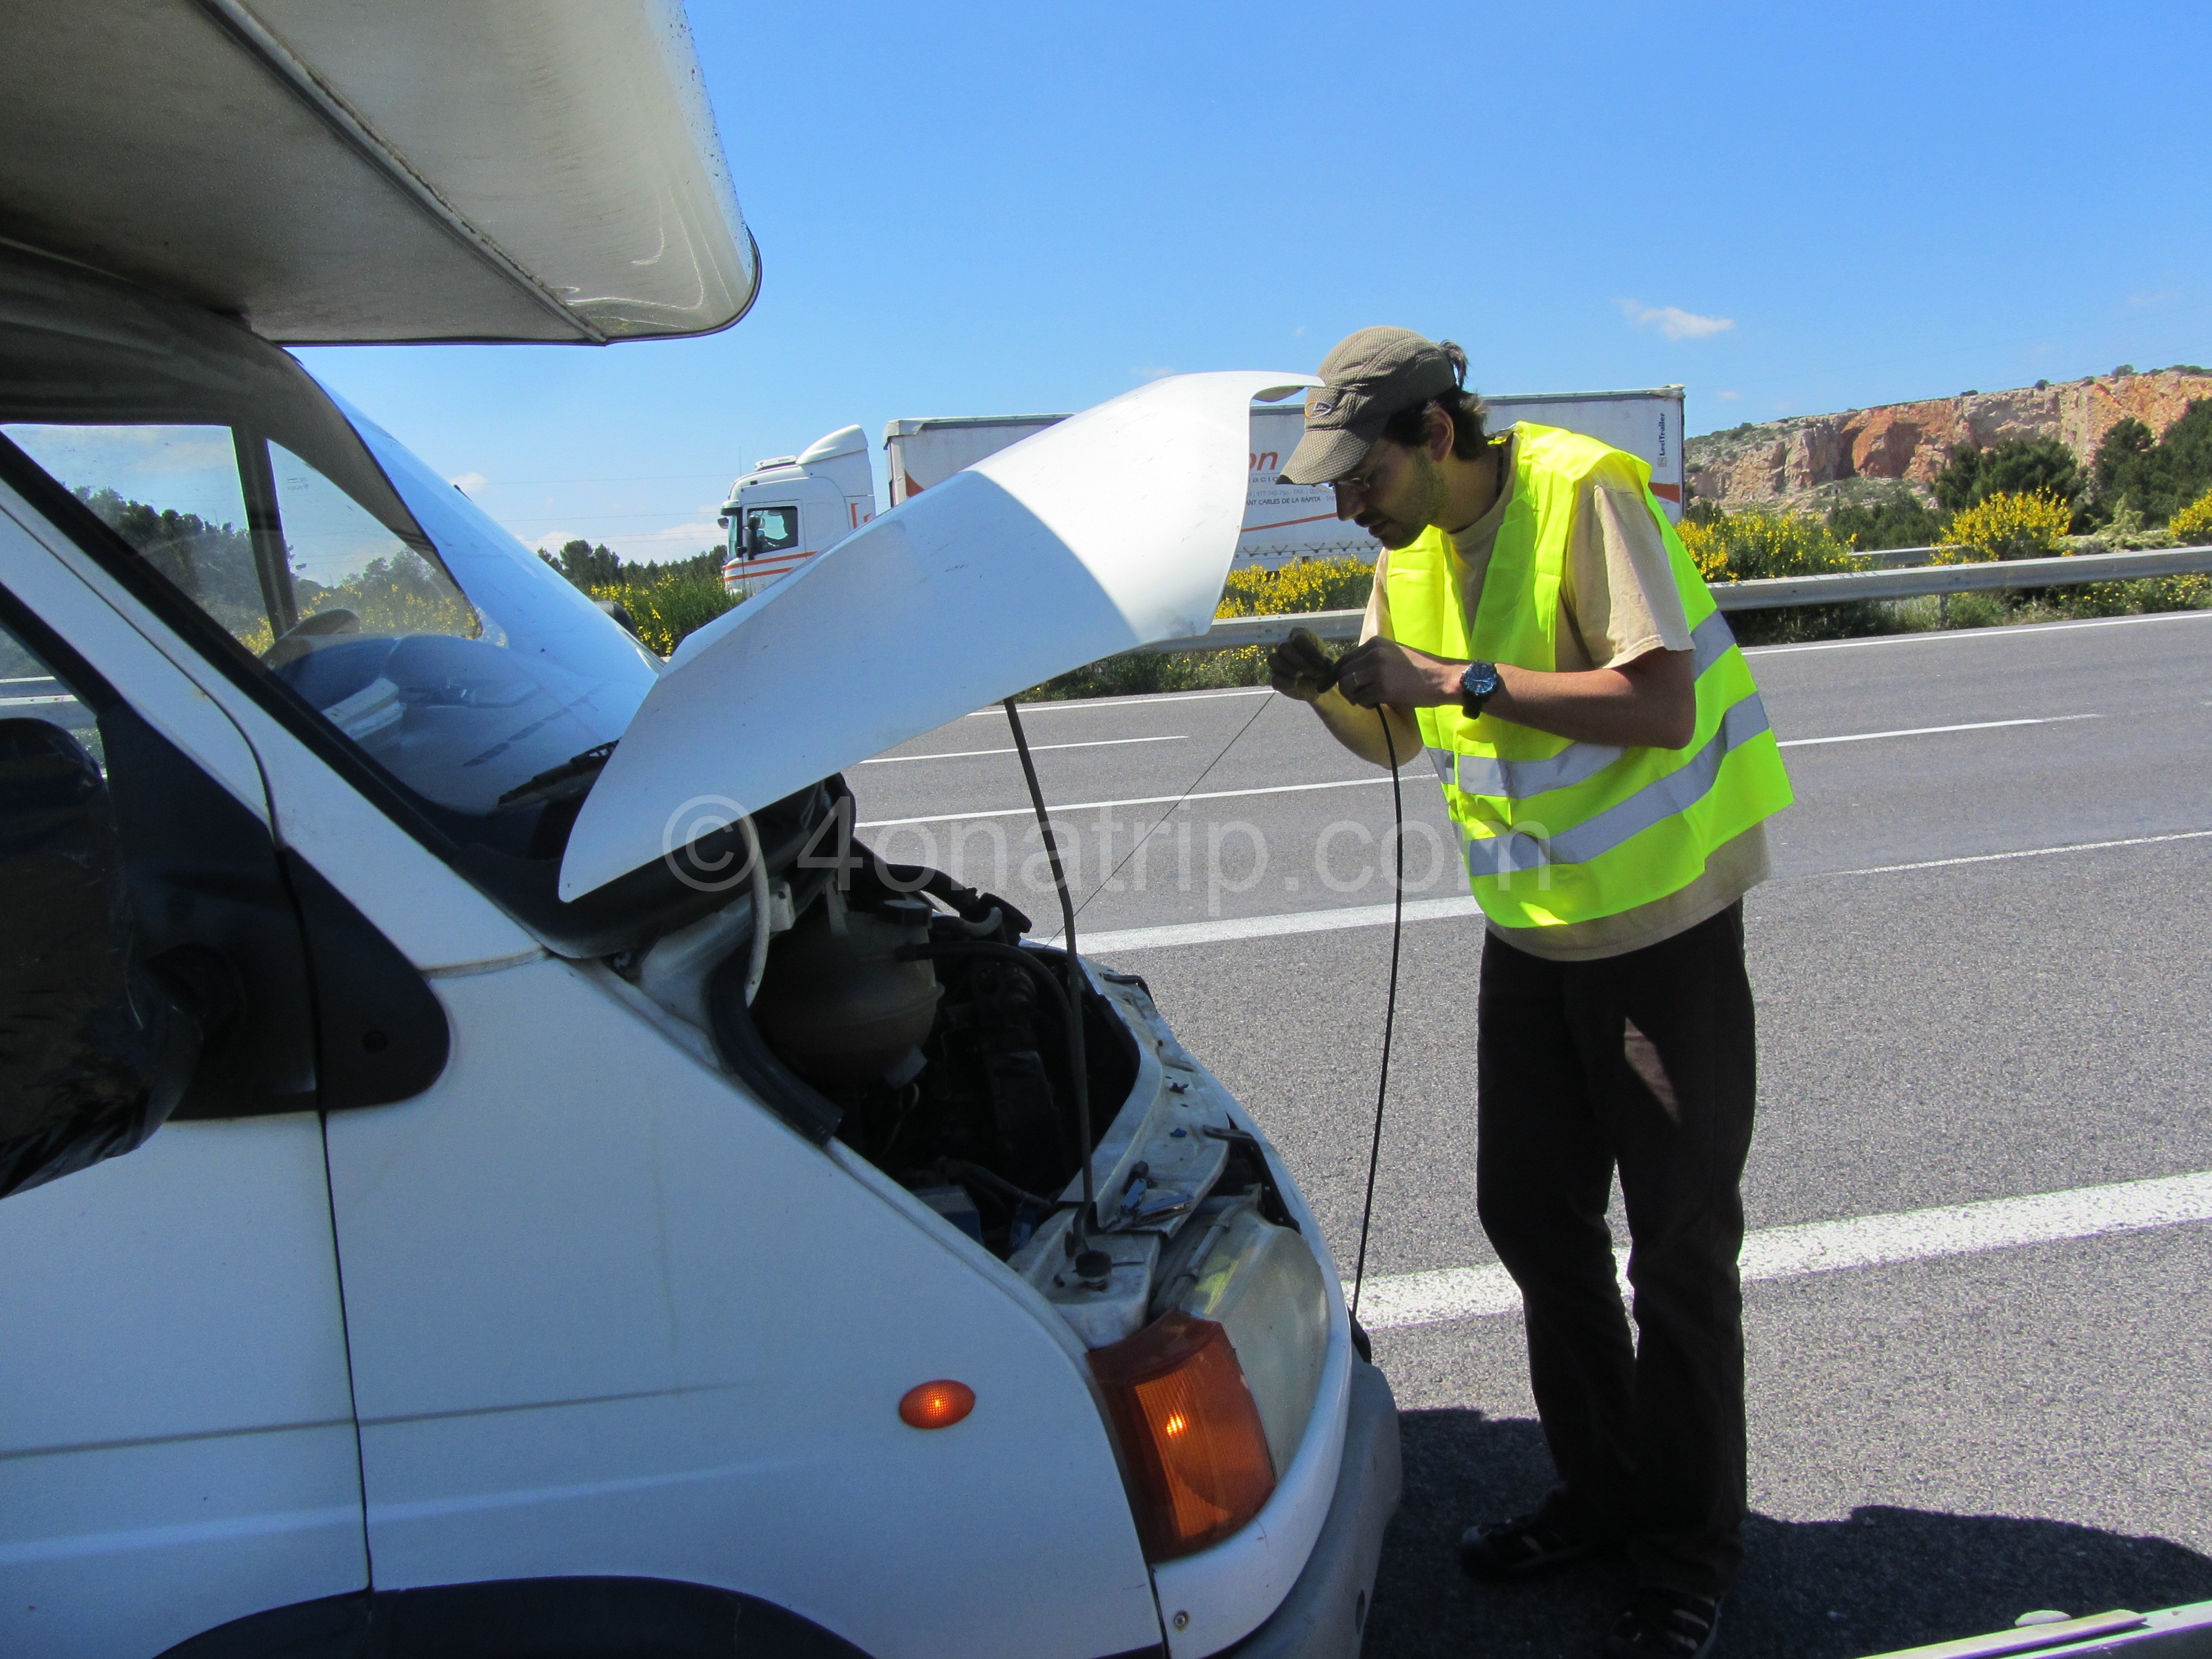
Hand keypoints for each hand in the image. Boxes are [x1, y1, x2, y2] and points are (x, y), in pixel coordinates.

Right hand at [1268, 626, 1340, 702]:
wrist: (1321, 685)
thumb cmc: (1325, 668)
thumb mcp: (1331, 662)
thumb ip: (1326, 660)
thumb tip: (1319, 664)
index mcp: (1299, 635)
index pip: (1299, 638)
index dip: (1309, 651)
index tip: (1321, 664)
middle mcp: (1286, 645)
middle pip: (1283, 647)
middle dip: (1299, 661)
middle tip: (1314, 673)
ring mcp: (1278, 661)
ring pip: (1273, 659)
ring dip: (1290, 669)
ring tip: (1302, 677)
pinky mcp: (1275, 677)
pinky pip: (1274, 678)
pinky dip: (1285, 682)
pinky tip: (1295, 685)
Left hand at [1333, 638, 1466, 708]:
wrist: (1443, 678)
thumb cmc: (1421, 669)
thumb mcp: (1394, 654)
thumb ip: (1373, 659)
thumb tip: (1351, 673)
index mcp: (1375, 643)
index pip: (1344, 658)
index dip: (1333, 674)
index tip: (1324, 685)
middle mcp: (1373, 653)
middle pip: (1343, 672)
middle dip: (1345, 688)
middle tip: (1357, 698)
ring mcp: (1377, 669)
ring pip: (1348, 685)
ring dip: (1354, 697)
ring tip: (1368, 700)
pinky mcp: (1383, 687)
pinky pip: (1361, 698)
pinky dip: (1365, 704)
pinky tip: (1376, 704)